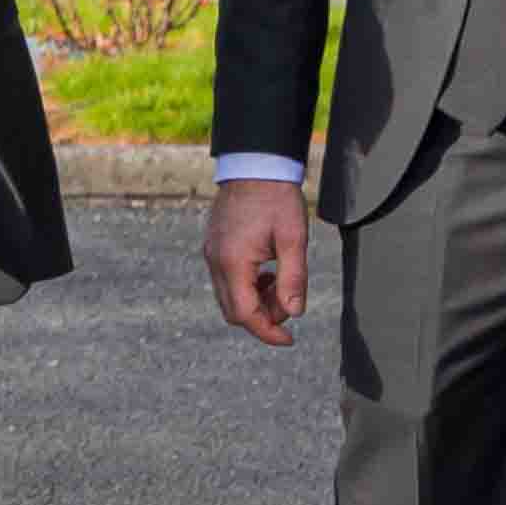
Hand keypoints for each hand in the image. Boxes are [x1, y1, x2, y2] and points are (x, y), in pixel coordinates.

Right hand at [204, 178, 308, 346]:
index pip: (245, 314)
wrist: (254, 165)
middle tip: (289, 304)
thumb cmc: (277, 198)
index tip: (289, 340)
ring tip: (280, 284)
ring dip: (255, 301)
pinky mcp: (214, 247)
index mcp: (233, 262)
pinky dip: (247, 287)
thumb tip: (294, 313)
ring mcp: (211, 254)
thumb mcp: (293, 239)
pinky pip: (226, 280)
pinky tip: (267, 271)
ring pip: (229, 297)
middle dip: (263, 317)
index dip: (267, 332)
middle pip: (233, 310)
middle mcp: (215, 261)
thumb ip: (293, 279)